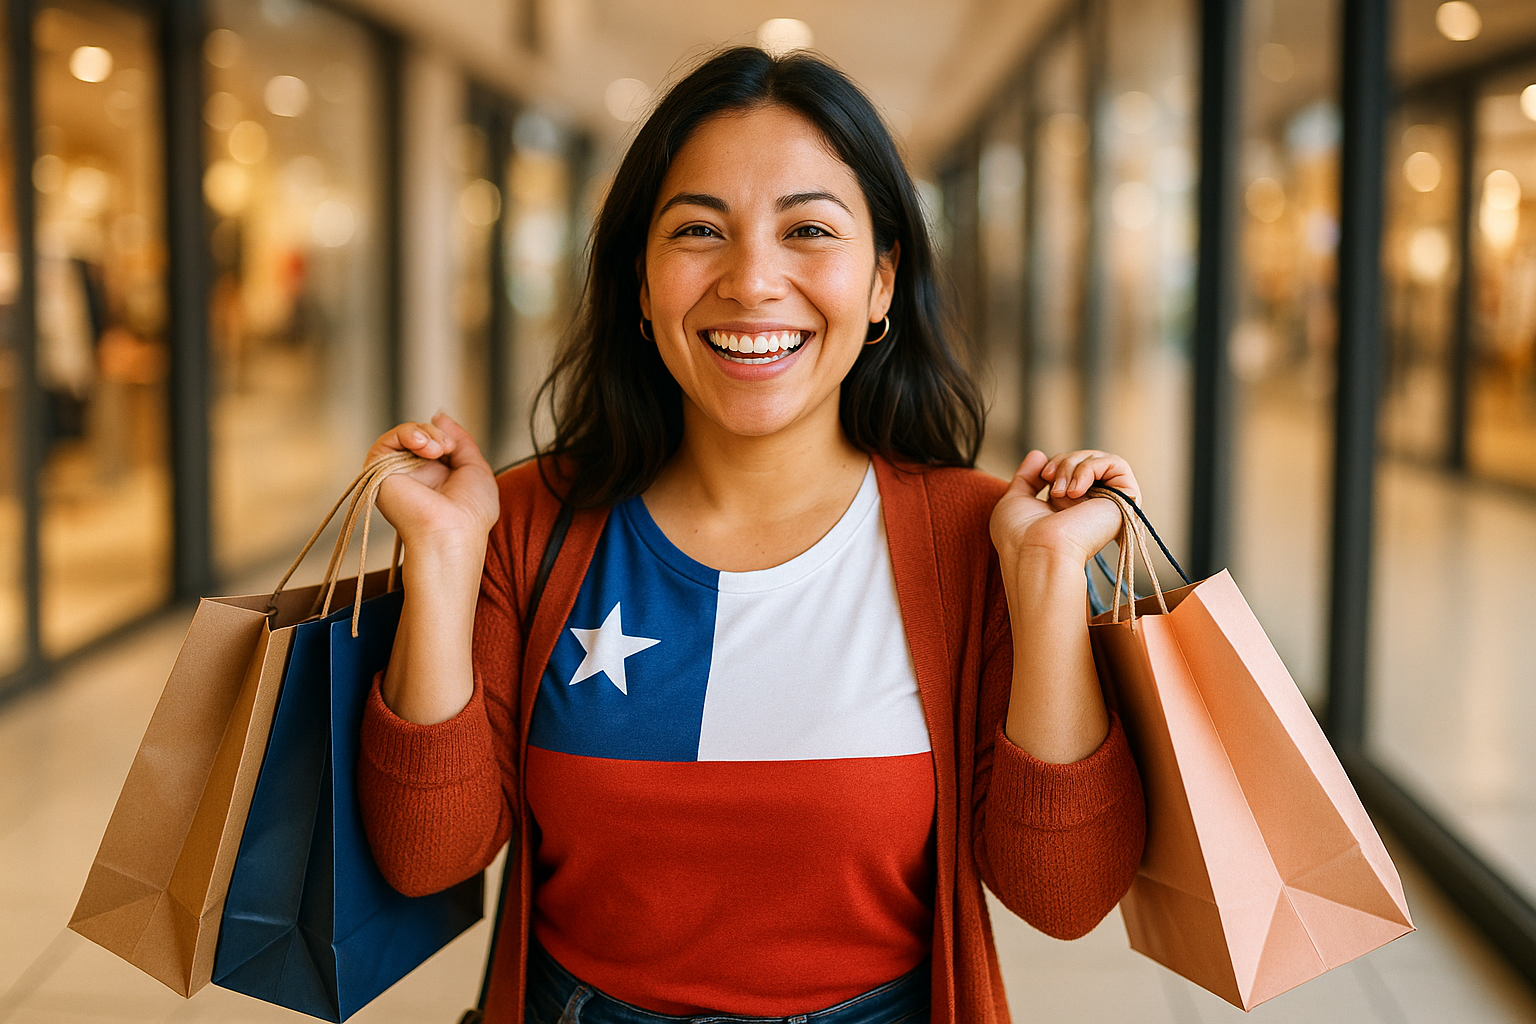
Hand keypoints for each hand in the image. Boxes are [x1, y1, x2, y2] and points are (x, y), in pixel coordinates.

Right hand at [367, 413, 498, 550]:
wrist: (452, 532)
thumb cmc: (471, 512)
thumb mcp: (476, 468)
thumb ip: (460, 440)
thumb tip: (439, 415)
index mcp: (437, 477)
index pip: (435, 442)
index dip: (445, 436)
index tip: (454, 446)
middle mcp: (415, 475)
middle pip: (420, 435)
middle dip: (437, 433)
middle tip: (447, 448)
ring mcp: (397, 474)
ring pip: (404, 435)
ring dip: (425, 433)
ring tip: (437, 449)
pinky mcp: (379, 473)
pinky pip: (387, 441)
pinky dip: (408, 434)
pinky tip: (424, 446)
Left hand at [989, 449, 1140, 568]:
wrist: (1036, 552)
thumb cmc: (1020, 536)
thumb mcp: (1016, 501)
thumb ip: (1027, 478)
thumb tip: (1039, 454)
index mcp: (1071, 508)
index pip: (1073, 469)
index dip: (1057, 463)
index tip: (1043, 475)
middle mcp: (1092, 506)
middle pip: (1086, 460)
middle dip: (1064, 461)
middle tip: (1049, 478)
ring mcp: (1109, 504)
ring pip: (1100, 460)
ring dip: (1074, 465)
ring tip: (1060, 490)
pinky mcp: (1126, 501)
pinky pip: (1116, 464)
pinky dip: (1091, 468)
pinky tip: (1076, 491)